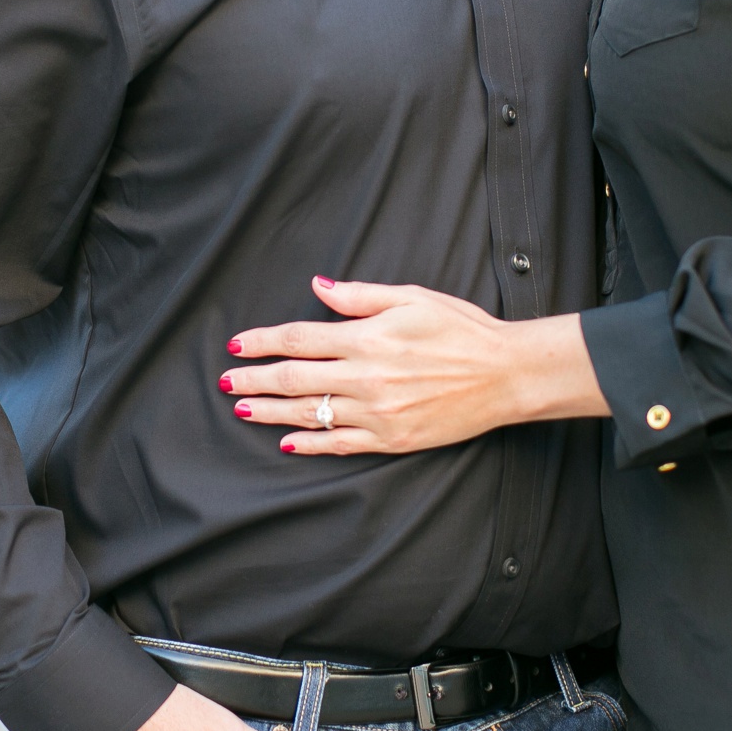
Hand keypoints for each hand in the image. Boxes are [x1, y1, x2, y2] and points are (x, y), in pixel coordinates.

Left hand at [222, 277, 608, 455]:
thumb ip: (360, 296)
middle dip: (254, 379)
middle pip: (294, 379)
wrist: (505, 375)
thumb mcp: (412, 297)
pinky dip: (311, 445)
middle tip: (225, 381)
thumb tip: (318, 285)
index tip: (237, 344)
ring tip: (242, 408)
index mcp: (368, 337)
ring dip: (271, 412)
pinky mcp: (392, 439)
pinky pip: (341, 444)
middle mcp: (367, 377)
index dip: (263, 341)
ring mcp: (378, 412)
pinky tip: (287, 443)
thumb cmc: (462, 329)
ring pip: (311, 414)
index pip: (299, 338)